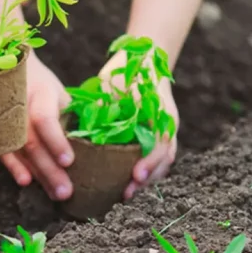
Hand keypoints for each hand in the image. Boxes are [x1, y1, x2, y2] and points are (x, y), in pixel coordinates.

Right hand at [0, 57, 74, 199]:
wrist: (3, 69)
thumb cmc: (40, 85)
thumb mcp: (59, 91)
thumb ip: (74, 112)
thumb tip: (106, 132)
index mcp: (40, 94)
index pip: (45, 120)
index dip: (56, 142)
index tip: (69, 161)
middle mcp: (18, 107)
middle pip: (32, 142)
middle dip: (50, 170)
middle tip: (66, 192)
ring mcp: (2, 120)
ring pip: (19, 152)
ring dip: (37, 175)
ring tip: (55, 194)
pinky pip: (3, 153)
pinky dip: (14, 168)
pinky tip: (25, 182)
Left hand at [98, 51, 178, 199]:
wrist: (146, 58)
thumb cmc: (127, 71)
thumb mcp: (114, 85)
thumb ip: (105, 105)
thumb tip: (83, 128)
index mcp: (160, 113)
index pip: (161, 143)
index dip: (149, 161)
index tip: (135, 175)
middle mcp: (167, 124)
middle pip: (163, 158)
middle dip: (146, 178)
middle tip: (126, 194)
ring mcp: (166, 130)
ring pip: (163, 161)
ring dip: (147, 179)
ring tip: (126, 193)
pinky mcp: (158, 134)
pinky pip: (158, 157)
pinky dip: (146, 171)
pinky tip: (129, 183)